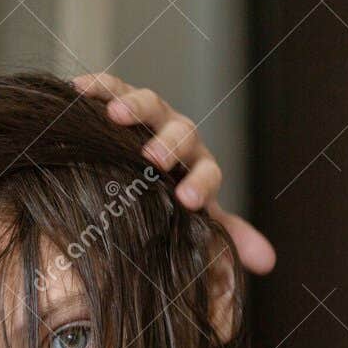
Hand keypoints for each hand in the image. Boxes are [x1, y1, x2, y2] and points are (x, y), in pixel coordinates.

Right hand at [72, 73, 275, 274]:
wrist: (145, 169)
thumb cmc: (173, 199)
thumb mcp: (202, 222)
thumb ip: (229, 239)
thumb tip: (268, 262)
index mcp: (200, 167)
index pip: (208, 173)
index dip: (200, 184)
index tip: (187, 201)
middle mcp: (180, 136)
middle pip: (182, 133)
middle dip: (170, 144)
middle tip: (154, 157)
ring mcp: (152, 115)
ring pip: (150, 103)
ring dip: (134, 105)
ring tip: (115, 115)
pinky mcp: (122, 99)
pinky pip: (112, 87)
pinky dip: (99, 85)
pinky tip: (79, 88)